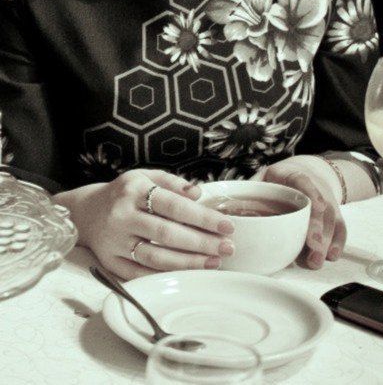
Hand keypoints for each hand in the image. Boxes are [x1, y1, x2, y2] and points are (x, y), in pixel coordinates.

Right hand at [56, 169, 234, 278]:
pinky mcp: (110, 262)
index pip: (174, 206)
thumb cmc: (124, 193)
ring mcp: (115, 241)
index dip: (203, 217)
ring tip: (214, 262)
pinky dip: (165, 276)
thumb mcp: (145, 176)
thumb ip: (172, 182)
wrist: (85, 211)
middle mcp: (123, 216)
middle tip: (228, 248)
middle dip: (202, 243)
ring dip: (188, 263)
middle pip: (167, 234)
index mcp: (135, 190)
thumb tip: (199, 194)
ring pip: (156, 257)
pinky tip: (187, 275)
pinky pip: (140, 274)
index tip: (227, 226)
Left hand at [253, 156, 346, 268]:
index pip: (306, 181)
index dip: (313, 193)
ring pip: (333, 220)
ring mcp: (327, 201)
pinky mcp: (335, 214)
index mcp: (295, 175)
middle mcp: (316, 187)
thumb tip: (228, 210)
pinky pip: (341, 228)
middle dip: (319, 227)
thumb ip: (251, 190)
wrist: (310, 170)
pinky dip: (338, 242)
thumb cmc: (281, 178)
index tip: (317, 207)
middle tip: (314, 246)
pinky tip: (332, 256)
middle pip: (322, 207)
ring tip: (317, 260)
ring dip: (327, 241)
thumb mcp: (265, 176)